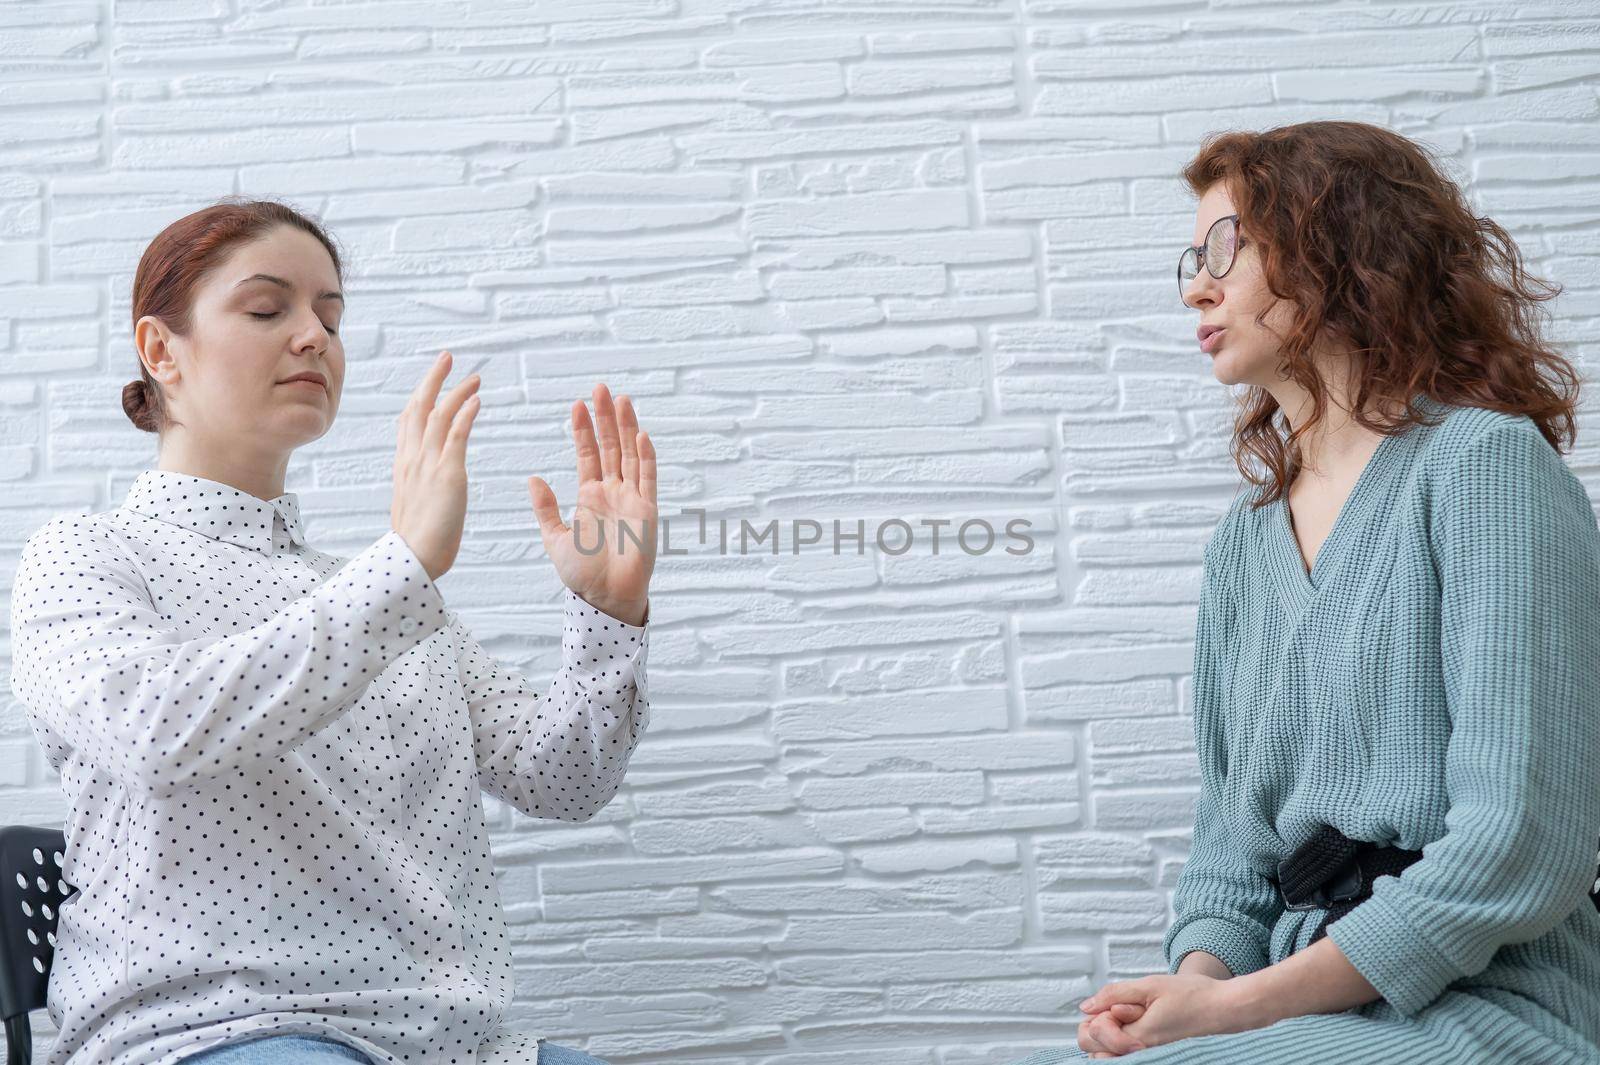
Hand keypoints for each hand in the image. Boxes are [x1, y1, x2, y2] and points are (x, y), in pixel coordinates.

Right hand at [390, 350, 481, 581]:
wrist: (412, 561)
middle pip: (419, 408)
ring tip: (475, 376)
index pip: (408, 423)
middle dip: (433, 380)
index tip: (429, 382)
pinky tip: (477, 400)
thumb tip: (425, 488)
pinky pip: (456, 436)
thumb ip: (418, 490)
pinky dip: (465, 414)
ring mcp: (427, 465)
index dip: (419, 397)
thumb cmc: (416, 544)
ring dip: (457, 392)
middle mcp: (412, 460)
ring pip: (438, 416)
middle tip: (447, 358)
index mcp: (404, 468)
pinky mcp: (447, 474)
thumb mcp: (412, 508)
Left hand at [527, 383, 656, 625]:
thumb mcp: (555, 538)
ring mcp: (632, 498)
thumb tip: (532, 477)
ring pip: (629, 454)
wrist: (605, 597)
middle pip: (610, 446)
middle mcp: (613, 492)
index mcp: (590, 495)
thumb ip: (546, 508)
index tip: (577, 405)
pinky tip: (641, 436)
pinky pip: (647, 478)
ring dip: (626, 428)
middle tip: (600, 388)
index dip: (583, 429)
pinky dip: (645, 457)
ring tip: (621, 400)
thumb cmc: (582, 573)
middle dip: (606, 417)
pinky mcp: (647, 510)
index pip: (587, 454)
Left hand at [1079, 973, 1254, 1051]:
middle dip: (1097, 1027)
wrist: (1224, 1010)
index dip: (1098, 1014)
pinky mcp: (1154, 1057)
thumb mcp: (1150, 985)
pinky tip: (1133, 1025)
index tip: (1118, 1003)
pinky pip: (1123, 1056)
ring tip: (1129, 1017)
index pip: (1093, 1034)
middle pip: (1094, 1050)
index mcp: (1138, 1038)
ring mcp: (1147, 1058)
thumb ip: (1114, 995)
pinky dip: (1119, 1042)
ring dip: (1108, 1037)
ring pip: (1106, 1056)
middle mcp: (1141, 1055)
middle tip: (1119, 1009)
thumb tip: (1086, 1006)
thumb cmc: (1194, 996)